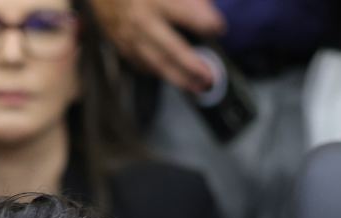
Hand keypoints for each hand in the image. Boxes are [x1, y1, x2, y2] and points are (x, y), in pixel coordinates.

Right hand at [88, 0, 223, 94]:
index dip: (206, 21)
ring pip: (158, 63)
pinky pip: (142, 65)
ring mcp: (130, 37)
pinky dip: (159, 73)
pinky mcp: (122, 47)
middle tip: (210, 77)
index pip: (187, 13)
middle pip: (172, 49)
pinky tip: (172, 77)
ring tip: (197, 87)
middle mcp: (142, 21)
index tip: (219, 28)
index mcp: (154, 1)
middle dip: (193, 66)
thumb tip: (206, 11)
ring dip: (179, 77)